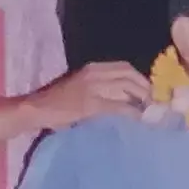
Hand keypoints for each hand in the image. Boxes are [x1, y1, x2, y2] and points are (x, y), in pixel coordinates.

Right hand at [26, 62, 152, 129]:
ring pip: (128, 88)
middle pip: (130, 75)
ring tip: (147, 114)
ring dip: (142, 101)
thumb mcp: (81, 87)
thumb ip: (102, 89)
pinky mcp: (92, 104)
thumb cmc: (58, 103)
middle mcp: (95, 73)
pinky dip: (132, 113)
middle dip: (145, 89)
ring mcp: (93, 88)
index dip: (141, 79)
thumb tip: (127, 98)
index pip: (125, 67)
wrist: (36, 110)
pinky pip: (120, 107)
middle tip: (152, 105)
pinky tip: (137, 121)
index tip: (149, 92)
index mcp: (93, 68)